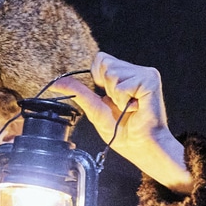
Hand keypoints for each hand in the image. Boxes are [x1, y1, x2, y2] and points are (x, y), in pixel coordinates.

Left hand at [48, 52, 193, 194]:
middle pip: (104, 62)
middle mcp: (136, 70)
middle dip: (106, 88)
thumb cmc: (123, 133)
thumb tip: (56, 84)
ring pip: (112, 73)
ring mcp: (145, 74)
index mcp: (125, 74)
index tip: (109, 96)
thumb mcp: (95, 109)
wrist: (141, 146)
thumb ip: (78, 92)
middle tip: (121, 104)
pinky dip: (123, 101)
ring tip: (128, 107)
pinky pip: (122, 86)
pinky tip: (135, 108)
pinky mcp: (150, 80)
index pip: (101, 59)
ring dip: (115, 96)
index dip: (98, 77)